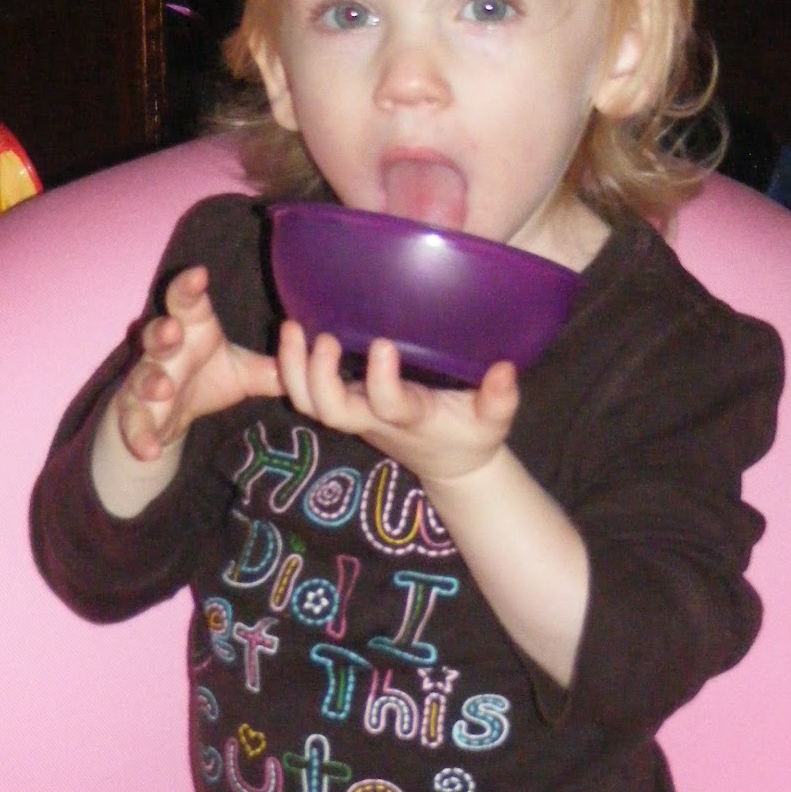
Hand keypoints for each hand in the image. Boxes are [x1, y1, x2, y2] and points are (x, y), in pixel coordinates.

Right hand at [115, 265, 280, 460]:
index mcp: (191, 330)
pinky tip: (149, 450)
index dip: (189, 287)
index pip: (187, 302)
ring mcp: (146, 381)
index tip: (199, 275)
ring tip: (164, 387)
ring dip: (151, 381)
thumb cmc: (207, 378)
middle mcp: (165, 351)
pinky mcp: (136, 413)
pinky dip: (140, 436)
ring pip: (143, 376)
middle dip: (163, 332)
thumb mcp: (243, 373)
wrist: (170, 414)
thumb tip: (313, 363)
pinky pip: (134, 424)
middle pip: (158, 334)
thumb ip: (274, 369)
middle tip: (174, 330)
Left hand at [276, 321, 519, 487]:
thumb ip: (499, 399)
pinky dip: (285, 368)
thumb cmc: (469, 435)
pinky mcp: (343, 399)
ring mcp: (352, 411)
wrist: (447, 463)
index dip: (380, 382)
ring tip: (290, 328)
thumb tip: (505, 370)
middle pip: (329, 410)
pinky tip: (285, 333)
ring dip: (291, 370)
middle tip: (322, 337)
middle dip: (317, 377)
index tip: (384, 346)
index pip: (388, 406)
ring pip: (307, 404)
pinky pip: (304, 390)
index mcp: (409, 417)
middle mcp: (372, 417)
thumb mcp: (493, 421)